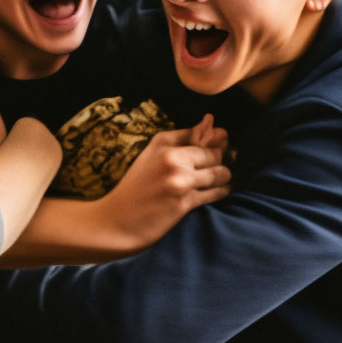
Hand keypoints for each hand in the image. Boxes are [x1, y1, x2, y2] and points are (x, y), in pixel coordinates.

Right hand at [98, 113, 230, 251]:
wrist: (118, 220)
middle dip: (218, 162)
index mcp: (163, 143)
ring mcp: (179, 181)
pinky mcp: (184, 202)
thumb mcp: (151, 154)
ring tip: (216, 180)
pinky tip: (217, 191)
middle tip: (214, 168)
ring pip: (220, 173)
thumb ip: (182, 138)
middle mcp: (172, 159)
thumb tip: (212, 122)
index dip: (211, 144)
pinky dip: (221, 191)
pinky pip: (216, 192)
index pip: (201, 135)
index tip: (212, 151)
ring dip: (223, 177)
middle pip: (215, 154)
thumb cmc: (136, 186)